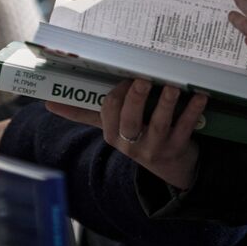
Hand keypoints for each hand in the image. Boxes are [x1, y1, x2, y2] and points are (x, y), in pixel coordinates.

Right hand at [46, 79, 206, 189]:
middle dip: (134, 100)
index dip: (117, 95)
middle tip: (141, 80)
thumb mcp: (111, 127)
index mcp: (113, 134)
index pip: (108, 113)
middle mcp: (131, 144)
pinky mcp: (177, 148)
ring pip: (158, 126)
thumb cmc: (137, 136)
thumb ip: (83, 113)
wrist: (171, 168)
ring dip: (164, 104)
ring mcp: (155, 148)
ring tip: (170, 86)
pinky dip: (193, 112)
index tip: (126, 77)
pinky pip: (186, 128)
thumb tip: (47, 102)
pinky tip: (199, 96)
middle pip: (128, 122)